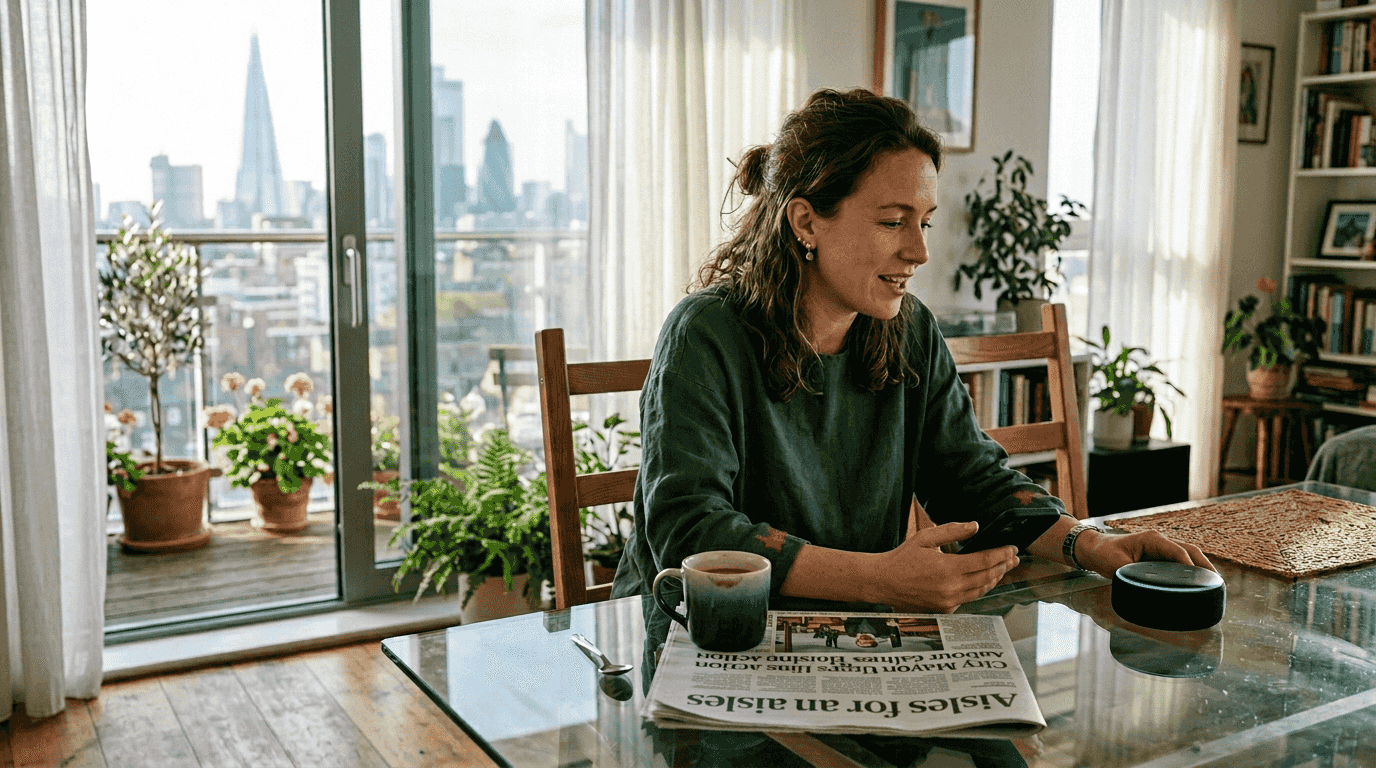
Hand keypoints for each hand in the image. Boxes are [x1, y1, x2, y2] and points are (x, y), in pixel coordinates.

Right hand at [871, 522, 1019, 612]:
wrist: (883, 582)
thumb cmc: (902, 558)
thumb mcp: (925, 538)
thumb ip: (952, 531)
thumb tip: (974, 526)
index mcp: (947, 568)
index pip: (984, 561)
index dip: (1001, 554)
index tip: (1012, 548)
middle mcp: (951, 588)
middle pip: (987, 577)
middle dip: (1004, 566)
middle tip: (1014, 558)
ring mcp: (949, 601)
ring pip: (981, 590)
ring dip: (995, 578)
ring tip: (1004, 569)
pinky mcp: (945, 609)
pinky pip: (969, 599)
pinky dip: (979, 589)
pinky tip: (983, 580)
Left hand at [1074, 528, 1213, 578]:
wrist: (1094, 548)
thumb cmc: (1103, 554)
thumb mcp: (1116, 566)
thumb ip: (1131, 576)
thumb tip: (1145, 591)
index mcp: (1152, 540)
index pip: (1177, 550)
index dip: (1190, 563)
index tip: (1200, 577)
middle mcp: (1160, 541)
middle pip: (1190, 550)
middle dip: (1205, 564)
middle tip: (1217, 581)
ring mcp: (1161, 547)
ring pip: (1188, 554)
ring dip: (1201, 566)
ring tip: (1214, 582)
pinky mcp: (1159, 555)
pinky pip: (1180, 560)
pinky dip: (1192, 568)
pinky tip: (1199, 580)